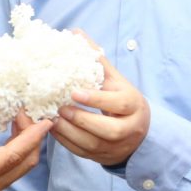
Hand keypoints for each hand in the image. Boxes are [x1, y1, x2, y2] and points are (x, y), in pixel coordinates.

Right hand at [0, 97, 50, 190]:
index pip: (13, 155)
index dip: (32, 136)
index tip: (45, 119)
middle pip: (24, 163)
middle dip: (32, 137)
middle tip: (25, 112)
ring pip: (20, 168)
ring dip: (26, 144)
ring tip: (20, 119)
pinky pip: (11, 171)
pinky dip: (17, 152)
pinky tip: (11, 134)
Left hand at [50, 44, 148, 166]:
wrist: (137, 130)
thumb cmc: (121, 99)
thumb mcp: (114, 79)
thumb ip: (96, 59)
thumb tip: (76, 33)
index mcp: (134, 105)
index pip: (118, 103)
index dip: (96, 99)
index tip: (74, 92)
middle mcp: (129, 128)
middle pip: (108, 130)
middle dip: (82, 120)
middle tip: (60, 108)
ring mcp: (116, 146)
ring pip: (93, 145)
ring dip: (70, 133)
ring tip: (52, 119)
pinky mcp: (102, 157)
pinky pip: (83, 153)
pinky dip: (65, 142)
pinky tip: (52, 129)